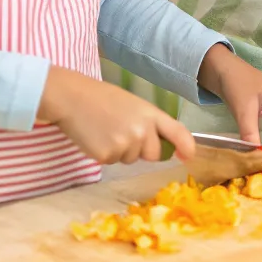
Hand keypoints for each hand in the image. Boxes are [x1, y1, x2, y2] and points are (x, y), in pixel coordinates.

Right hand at [38, 65, 194, 164]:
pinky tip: (96, 137)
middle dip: (143, 150)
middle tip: (124, 132)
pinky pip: (112, 162)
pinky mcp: (107, 156)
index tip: (188, 156)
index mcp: (151, 114)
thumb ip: (149, 123)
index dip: (186, 146)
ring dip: (121, 150)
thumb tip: (159, 144)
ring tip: (107, 129)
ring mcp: (125, 144)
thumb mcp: (134, 105)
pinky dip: (105, 153)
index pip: (177, 132)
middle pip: (153, 154)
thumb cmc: (103, 99)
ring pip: (130, 159)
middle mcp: (142, 130)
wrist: (73, 99)